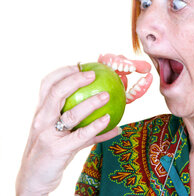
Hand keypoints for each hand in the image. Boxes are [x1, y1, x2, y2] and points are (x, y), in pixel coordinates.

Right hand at [16, 56, 151, 194]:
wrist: (34, 179)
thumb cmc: (51, 150)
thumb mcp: (59, 131)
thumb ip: (80, 120)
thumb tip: (110, 109)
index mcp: (41, 112)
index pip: (47, 84)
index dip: (63, 71)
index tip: (80, 64)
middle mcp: (41, 120)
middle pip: (56, 93)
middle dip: (75, 80)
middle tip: (94, 75)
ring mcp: (48, 135)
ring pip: (71, 114)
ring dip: (91, 103)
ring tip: (107, 95)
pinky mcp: (58, 150)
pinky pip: (81, 136)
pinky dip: (97, 128)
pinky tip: (110, 121)